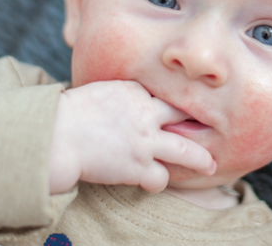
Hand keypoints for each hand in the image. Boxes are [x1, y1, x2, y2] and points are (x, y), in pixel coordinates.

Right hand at [48, 80, 215, 193]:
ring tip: (210, 165)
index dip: (177, 103)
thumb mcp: (101, 90)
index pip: (165, 95)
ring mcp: (145, 141)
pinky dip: (158, 181)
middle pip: (185, 115)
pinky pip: (161, 178)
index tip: (186, 109)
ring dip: (200, 159)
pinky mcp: (138, 166)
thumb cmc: (69, 113)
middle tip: (215, 127)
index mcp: (136, 90)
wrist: (56, 134)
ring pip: (186, 150)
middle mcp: (146, 113)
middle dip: (200, 122)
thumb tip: (128, 101)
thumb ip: (122, 96)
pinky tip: (154, 181)